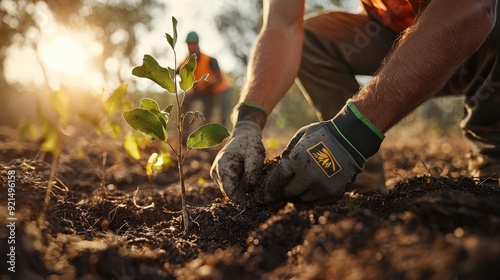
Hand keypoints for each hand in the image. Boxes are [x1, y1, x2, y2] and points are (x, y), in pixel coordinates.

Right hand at [210, 121, 264, 201]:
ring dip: (243, 192)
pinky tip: (251, 182)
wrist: (244, 134)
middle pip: (230, 193)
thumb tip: (250, 187)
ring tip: (257, 186)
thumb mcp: (255, 152)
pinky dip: (242, 187)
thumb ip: (253, 169)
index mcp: (222, 166)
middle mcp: (216, 173)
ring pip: (231, 191)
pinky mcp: (222, 177)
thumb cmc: (249, 142)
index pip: (230, 191)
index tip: (256, 201)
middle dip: (244, 196)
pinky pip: (232, 187)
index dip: (243, 199)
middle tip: (259, 196)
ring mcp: (217, 176)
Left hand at [264, 101, 383, 203]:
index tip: (267, 196)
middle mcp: (307, 176)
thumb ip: (289, 151)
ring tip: (310, 179)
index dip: (270, 189)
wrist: (351, 138)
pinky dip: (317, 194)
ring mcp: (322, 186)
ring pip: (304, 198)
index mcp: (296, 161)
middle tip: (291, 183)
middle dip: (287, 189)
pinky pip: (318, 200)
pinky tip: (321, 182)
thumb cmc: (324, 134)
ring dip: (303, 191)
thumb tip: (280, 163)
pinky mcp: (333, 192)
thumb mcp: (302, 136)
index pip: (277, 181)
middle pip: (289, 193)